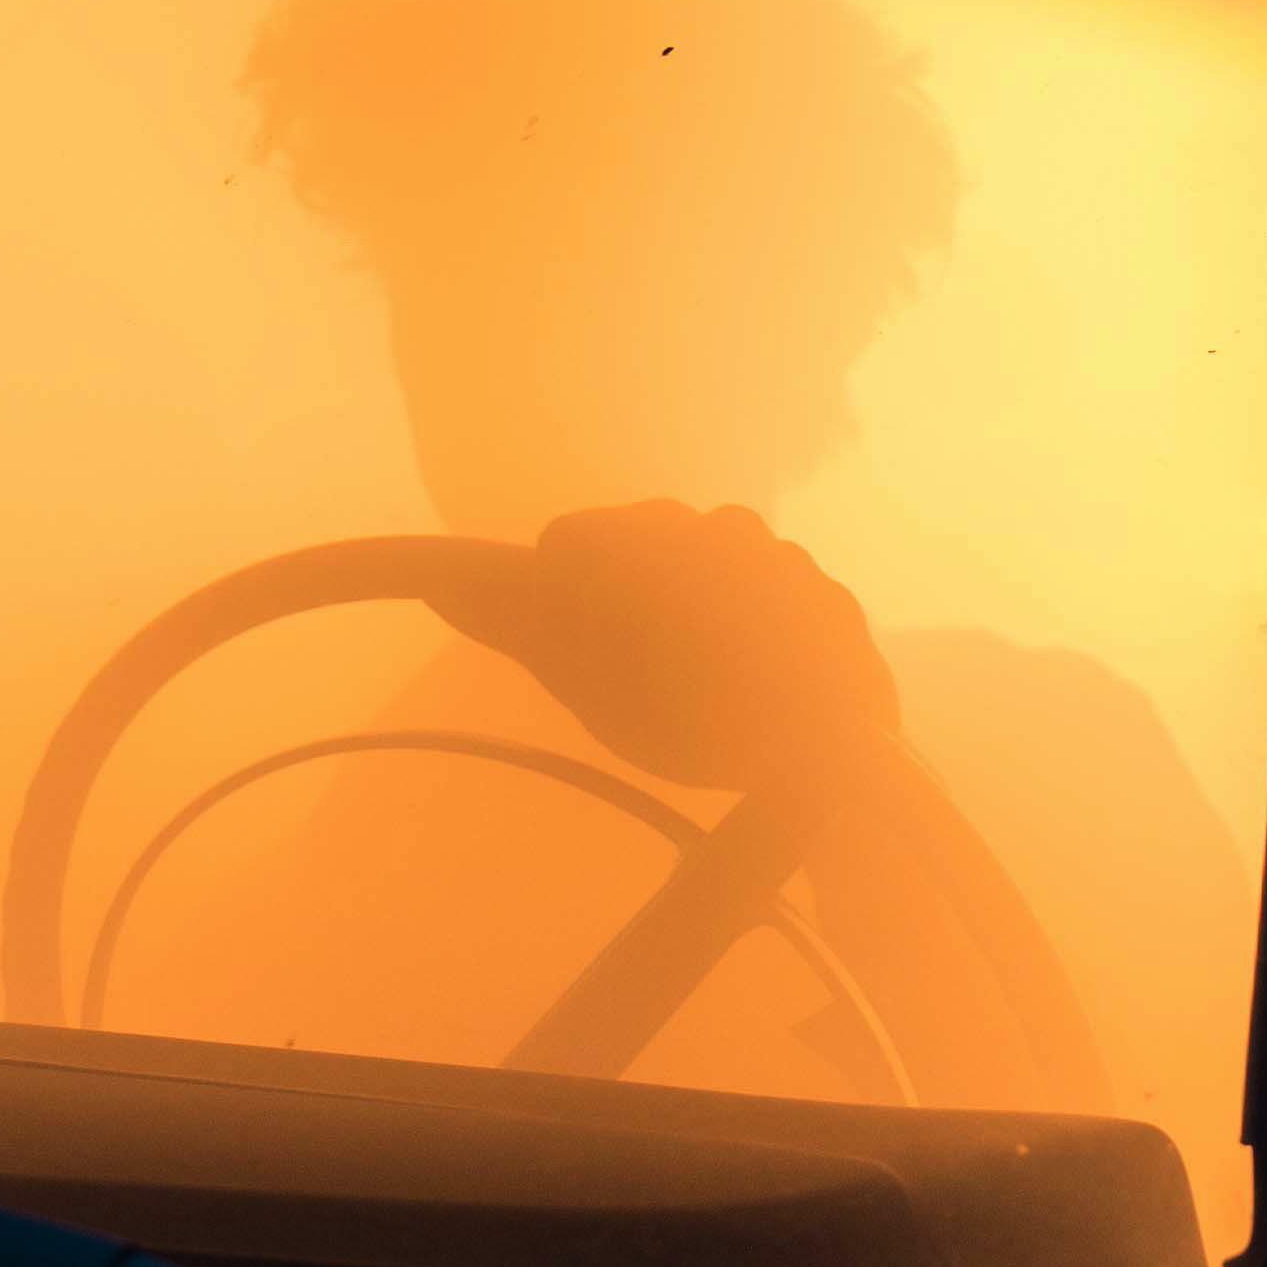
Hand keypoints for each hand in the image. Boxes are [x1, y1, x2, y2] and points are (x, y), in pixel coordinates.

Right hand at [432, 501, 899, 791]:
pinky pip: (771, 596)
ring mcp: (772, 551)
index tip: (580, 652)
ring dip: (698, 609)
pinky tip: (761, 684)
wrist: (821, 744)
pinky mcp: (822, 587)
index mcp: (634, 538)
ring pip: (711, 566)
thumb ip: (517, 623)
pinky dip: (757, 628)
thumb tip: (444, 586)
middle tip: (638, 675)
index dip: (562, 598)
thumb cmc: (683, 714)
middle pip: (642, 549)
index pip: (568, 545)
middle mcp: (702, 522)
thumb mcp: (584, 679)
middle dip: (631, 598)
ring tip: (704, 684)